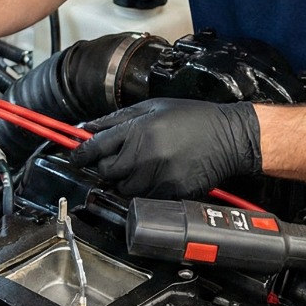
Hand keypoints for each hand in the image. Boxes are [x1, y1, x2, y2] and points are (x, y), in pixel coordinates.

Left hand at [69, 98, 260, 197]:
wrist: (229, 137)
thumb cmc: (194, 118)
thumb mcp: (153, 107)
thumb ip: (117, 118)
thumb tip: (87, 127)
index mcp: (138, 130)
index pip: (95, 147)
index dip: (81, 154)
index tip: (76, 158)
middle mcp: (145, 155)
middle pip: (106, 171)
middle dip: (106, 167)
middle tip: (117, 159)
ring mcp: (158, 177)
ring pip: (124, 188)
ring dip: (126, 180)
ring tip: (143, 166)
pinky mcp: (171, 193)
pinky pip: (145, 198)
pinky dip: (145, 191)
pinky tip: (158, 176)